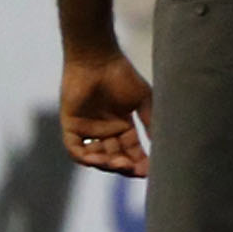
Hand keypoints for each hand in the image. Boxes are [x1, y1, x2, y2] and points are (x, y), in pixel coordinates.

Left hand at [61, 51, 151, 176]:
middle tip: (135, 170)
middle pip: (115, 157)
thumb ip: (150, 122)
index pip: (131, 151)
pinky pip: (75, 149)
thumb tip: (162, 146)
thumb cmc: (123, 76)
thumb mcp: (144, 101)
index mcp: (122, 126)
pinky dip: (86, 158)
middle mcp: (104, 131)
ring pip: (96, 157)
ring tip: (120, 164)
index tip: (150, 171)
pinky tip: (99, 160)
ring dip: (107, 164)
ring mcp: (87, 129)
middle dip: (125, 167)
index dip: (140, 162)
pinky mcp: (71, 125)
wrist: (98, 60)